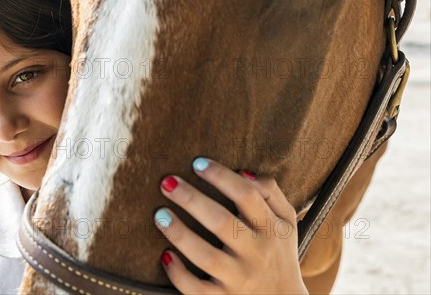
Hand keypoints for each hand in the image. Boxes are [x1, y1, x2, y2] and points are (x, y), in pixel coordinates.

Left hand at [153, 158, 307, 293]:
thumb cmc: (278, 253)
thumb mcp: (285, 222)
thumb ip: (270, 193)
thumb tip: (243, 172)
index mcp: (270, 228)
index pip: (246, 196)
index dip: (221, 177)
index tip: (197, 163)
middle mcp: (255, 253)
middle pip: (221, 222)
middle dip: (191, 199)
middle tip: (167, 182)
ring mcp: (238, 279)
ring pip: (205, 256)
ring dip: (179, 234)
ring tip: (160, 215)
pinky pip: (196, 289)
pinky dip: (178, 273)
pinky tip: (165, 255)